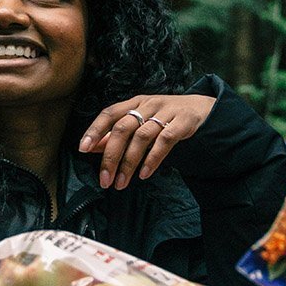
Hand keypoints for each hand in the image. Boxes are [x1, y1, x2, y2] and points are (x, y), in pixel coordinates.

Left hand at [77, 94, 215, 189]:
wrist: (202, 108)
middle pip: (122, 129)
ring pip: (141, 137)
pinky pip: (165, 141)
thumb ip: (118, 133)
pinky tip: (144, 174)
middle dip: (110, 156)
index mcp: (134, 103)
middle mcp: (147, 105)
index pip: (109, 113)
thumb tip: (94, 146)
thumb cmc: (165, 116)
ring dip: (129, 163)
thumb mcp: (141, 121)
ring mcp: (166, 112)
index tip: (83, 149)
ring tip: (121, 182)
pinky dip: (153, 159)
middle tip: (104, 179)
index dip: (95, 130)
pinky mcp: (183, 122)